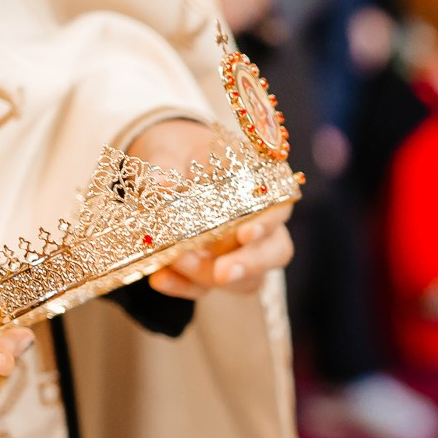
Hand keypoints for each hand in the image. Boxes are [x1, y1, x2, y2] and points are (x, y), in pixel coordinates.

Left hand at [125, 118, 293, 296]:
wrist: (164, 164)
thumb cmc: (179, 151)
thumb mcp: (170, 149)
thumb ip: (166, 166)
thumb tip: (162, 185)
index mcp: (261, 186)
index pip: (278, 209)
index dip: (266, 224)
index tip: (245, 233)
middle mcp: (260, 224)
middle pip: (274, 252)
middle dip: (249, 265)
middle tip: (222, 273)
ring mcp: (239, 252)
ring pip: (246, 279)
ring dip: (210, 277)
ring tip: (174, 264)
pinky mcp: (212, 270)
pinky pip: (205, 288)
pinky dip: (183, 287)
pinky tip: (160, 279)